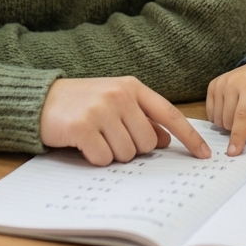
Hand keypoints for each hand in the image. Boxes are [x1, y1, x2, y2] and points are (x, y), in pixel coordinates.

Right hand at [40, 76, 210, 166]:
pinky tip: (84, 144)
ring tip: (96, 137)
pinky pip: (104, 159)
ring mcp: (102, 110)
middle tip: (111, 136)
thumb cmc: (82, 103)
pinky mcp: (84, 126)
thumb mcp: (115, 101)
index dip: (189, 137)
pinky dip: (96, 158)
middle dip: (133, 148)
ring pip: (127, 153)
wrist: (41, 99)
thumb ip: (141, 116)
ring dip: (113, 153)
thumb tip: (164, 140)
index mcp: (132, 87)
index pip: (170, 114)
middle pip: (147, 143)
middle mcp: (120, 95)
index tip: (204, 155)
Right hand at [206, 61, 245, 156]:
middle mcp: (233, 82)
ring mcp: (221, 82)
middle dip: (238, 129)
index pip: (242, 117)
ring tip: (243, 111)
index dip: (238, 136)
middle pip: (228, 120)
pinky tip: (232, 108)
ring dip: (229, 123)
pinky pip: (210, 112)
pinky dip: (220, 116)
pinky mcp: (213, 84)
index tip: (233, 152)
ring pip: (218, 118)